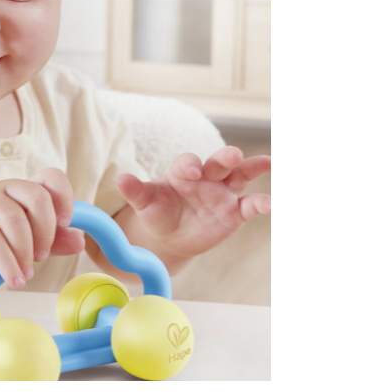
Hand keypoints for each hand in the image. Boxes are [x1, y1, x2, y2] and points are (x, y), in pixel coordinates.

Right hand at [0, 168, 86, 288]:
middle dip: (45, 230)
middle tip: (43, 257)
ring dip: (25, 252)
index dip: (64, 196)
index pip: (51, 177)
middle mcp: (5, 187)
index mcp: (24, 189)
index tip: (66, 223)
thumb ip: (54, 241)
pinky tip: (13, 279)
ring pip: (14, 219)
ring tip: (26, 275)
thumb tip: (80, 242)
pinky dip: (7, 263)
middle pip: (36, 197)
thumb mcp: (29, 242)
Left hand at [116, 146, 270, 261]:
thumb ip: (136, 191)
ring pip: (241, 175)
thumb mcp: (144, 203)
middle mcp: (206, 178)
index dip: (189, 165)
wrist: (169, 236)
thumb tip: (121, 178)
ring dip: (253, 167)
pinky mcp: (234, 212)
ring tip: (267, 161)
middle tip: (233, 154)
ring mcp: (222, 193)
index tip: (191, 171)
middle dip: (226, 157)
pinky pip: (250, 205)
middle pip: (218, 162)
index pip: (188, 162)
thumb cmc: (157, 213)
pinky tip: (270, 203)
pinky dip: (262, 203)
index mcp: (183, 172)